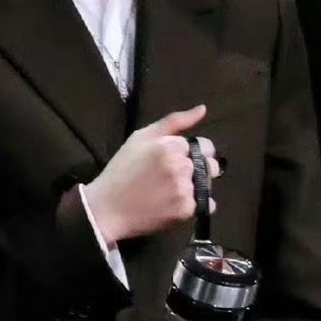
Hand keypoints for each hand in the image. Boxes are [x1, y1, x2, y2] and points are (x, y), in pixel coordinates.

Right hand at [84, 104, 219, 243]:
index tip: (181, 157)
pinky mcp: (186, 211)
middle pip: (211, 165)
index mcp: (172, 146)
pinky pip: (207, 204)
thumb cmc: (123, 167)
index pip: (206, 146)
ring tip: (176, 189)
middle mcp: (182, 166)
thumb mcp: (142, 136)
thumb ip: (175, 121)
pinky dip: (196, 203)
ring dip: (199, 186)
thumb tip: (203, 109)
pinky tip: (176, 202)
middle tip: (178, 174)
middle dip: (200, 168)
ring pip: (209, 185)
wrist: (108, 207)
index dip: (195, 151)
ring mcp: (185, 190)